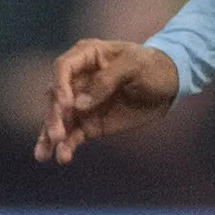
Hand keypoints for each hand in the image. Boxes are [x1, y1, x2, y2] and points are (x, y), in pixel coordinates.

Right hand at [36, 39, 178, 163]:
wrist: (169, 85)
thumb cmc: (152, 67)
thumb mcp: (135, 66)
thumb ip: (107, 80)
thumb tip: (79, 104)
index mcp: (86, 56)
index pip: (63, 68)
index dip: (60, 86)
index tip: (67, 105)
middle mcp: (78, 79)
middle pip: (56, 97)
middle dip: (53, 117)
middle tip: (57, 135)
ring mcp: (81, 103)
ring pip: (58, 119)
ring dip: (50, 136)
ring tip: (45, 155)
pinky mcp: (89, 123)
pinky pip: (72, 135)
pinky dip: (66, 147)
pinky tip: (62, 158)